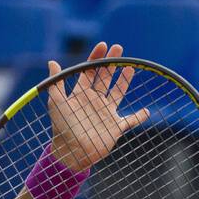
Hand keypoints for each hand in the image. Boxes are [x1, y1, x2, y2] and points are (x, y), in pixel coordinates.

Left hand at [47, 42, 149, 172]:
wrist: (72, 152)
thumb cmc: (62, 128)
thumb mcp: (57, 103)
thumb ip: (56, 83)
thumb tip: (52, 62)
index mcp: (80, 94)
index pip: (89, 72)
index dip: (95, 58)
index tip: (103, 45)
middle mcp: (94, 101)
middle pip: (104, 77)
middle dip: (111, 62)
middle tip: (118, 48)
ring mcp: (105, 113)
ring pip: (117, 93)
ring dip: (124, 80)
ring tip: (130, 67)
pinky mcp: (115, 126)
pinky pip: (130, 120)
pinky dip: (139, 117)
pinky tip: (146, 111)